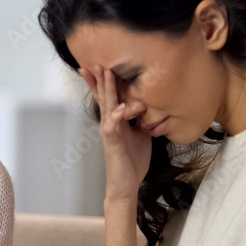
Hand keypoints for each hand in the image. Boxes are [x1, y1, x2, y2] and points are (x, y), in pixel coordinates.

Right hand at [78, 64, 151, 204]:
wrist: (126, 184)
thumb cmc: (132, 160)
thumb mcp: (141, 135)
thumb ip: (142, 120)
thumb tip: (151, 107)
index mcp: (116, 120)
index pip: (110, 96)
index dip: (106, 81)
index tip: (104, 63)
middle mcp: (109, 123)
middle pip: (103, 96)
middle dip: (99, 78)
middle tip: (95, 61)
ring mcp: (109, 132)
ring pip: (106, 106)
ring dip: (105, 89)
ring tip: (105, 72)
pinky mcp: (112, 143)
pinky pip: (112, 127)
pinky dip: (116, 116)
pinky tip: (119, 108)